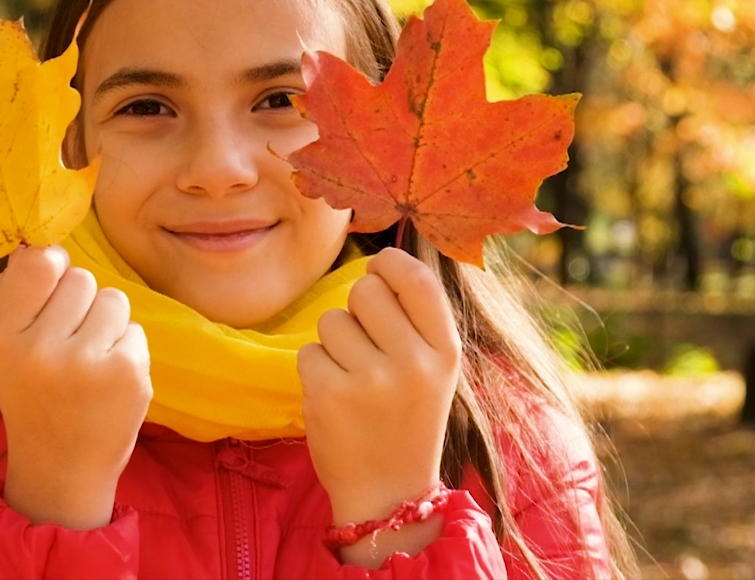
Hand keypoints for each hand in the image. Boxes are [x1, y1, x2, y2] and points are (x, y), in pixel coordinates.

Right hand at [0, 244, 151, 527]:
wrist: (62, 466)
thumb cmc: (32, 394)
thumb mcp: (1, 348)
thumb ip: (12, 294)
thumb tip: (37, 242)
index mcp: (2, 339)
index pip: (38, 263)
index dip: (52, 265)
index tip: (53, 283)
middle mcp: (41, 350)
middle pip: (81, 278)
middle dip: (81, 302)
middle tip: (70, 341)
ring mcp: (87, 363)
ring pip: (113, 299)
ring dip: (107, 324)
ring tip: (90, 360)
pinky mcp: (127, 374)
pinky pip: (135, 329)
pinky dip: (127, 349)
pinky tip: (109, 380)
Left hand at [298, 247, 459, 526]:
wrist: (389, 493)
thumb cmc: (408, 418)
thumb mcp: (435, 368)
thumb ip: (416, 317)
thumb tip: (382, 260)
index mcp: (446, 350)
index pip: (415, 277)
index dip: (389, 265)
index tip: (379, 275)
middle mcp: (412, 362)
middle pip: (365, 290)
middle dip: (358, 310)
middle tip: (367, 347)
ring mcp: (369, 380)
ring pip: (332, 320)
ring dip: (334, 343)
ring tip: (354, 378)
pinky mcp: (328, 395)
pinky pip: (308, 351)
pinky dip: (315, 370)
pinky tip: (336, 397)